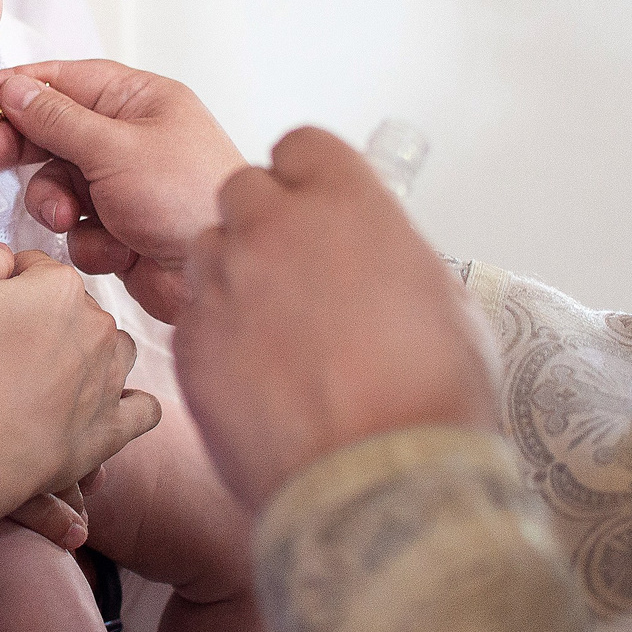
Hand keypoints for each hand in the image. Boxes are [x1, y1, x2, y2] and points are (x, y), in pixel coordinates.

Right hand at [0, 61, 247, 322]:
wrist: (221, 279)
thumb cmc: (186, 197)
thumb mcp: (116, 149)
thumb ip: (58, 120)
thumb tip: (14, 89)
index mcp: (138, 101)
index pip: (62, 82)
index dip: (14, 90)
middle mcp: (130, 138)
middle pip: (53, 131)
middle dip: (23, 148)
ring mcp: (124, 186)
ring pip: (58, 185)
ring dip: (56, 203)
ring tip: (69, 218)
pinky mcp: (120, 229)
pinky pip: (78, 228)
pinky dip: (88, 241)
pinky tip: (116, 250)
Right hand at [0, 245, 159, 532]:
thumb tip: (10, 260)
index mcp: (62, 286)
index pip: (38, 270)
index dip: (9, 289)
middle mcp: (99, 325)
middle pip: (77, 308)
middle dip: (49, 321)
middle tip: (8, 351)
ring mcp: (112, 377)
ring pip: (114, 349)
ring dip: (91, 355)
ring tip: (52, 377)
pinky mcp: (114, 425)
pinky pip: (142, 408)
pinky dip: (127, 404)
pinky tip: (103, 405)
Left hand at [174, 127, 498, 510]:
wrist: (380, 485)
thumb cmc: (430, 398)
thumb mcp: (441, 301)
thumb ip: (390, 254)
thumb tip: (373, 255)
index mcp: (345, 202)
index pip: (300, 146)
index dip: (307, 179)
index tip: (315, 209)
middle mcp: (275, 227)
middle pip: (243, 192)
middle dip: (264, 224)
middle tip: (293, 275)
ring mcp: (224, 282)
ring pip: (209, 251)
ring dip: (234, 277)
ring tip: (274, 335)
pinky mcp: (190, 341)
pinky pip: (193, 316)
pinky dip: (216, 336)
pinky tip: (255, 378)